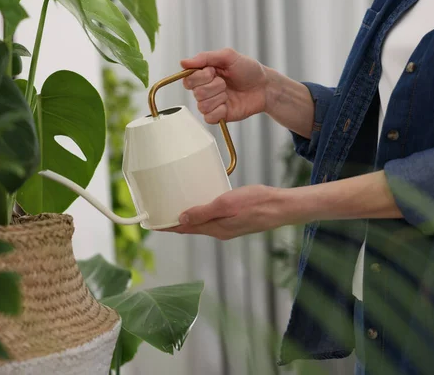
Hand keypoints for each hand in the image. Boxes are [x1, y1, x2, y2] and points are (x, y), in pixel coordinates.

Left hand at [163, 185, 301, 240]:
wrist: (282, 207)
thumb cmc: (257, 203)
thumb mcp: (226, 204)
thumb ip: (203, 212)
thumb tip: (181, 218)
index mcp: (215, 229)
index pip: (184, 229)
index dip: (166, 226)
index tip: (151, 223)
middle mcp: (219, 231)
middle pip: (190, 228)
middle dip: (174, 223)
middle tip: (158, 213)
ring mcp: (228, 227)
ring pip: (201, 224)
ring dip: (187, 218)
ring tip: (174, 208)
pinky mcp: (235, 221)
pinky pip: (212, 219)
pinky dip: (201, 214)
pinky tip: (201, 204)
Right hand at [180, 48, 273, 123]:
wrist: (264, 87)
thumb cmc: (248, 70)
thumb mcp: (228, 56)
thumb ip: (205, 57)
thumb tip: (183, 62)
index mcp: (204, 74)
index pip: (188, 79)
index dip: (201, 76)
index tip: (214, 71)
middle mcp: (205, 89)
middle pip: (196, 93)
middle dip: (215, 86)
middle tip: (226, 82)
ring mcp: (211, 103)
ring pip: (202, 106)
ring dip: (219, 97)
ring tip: (229, 93)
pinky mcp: (218, 116)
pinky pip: (209, 118)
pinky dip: (220, 111)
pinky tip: (228, 104)